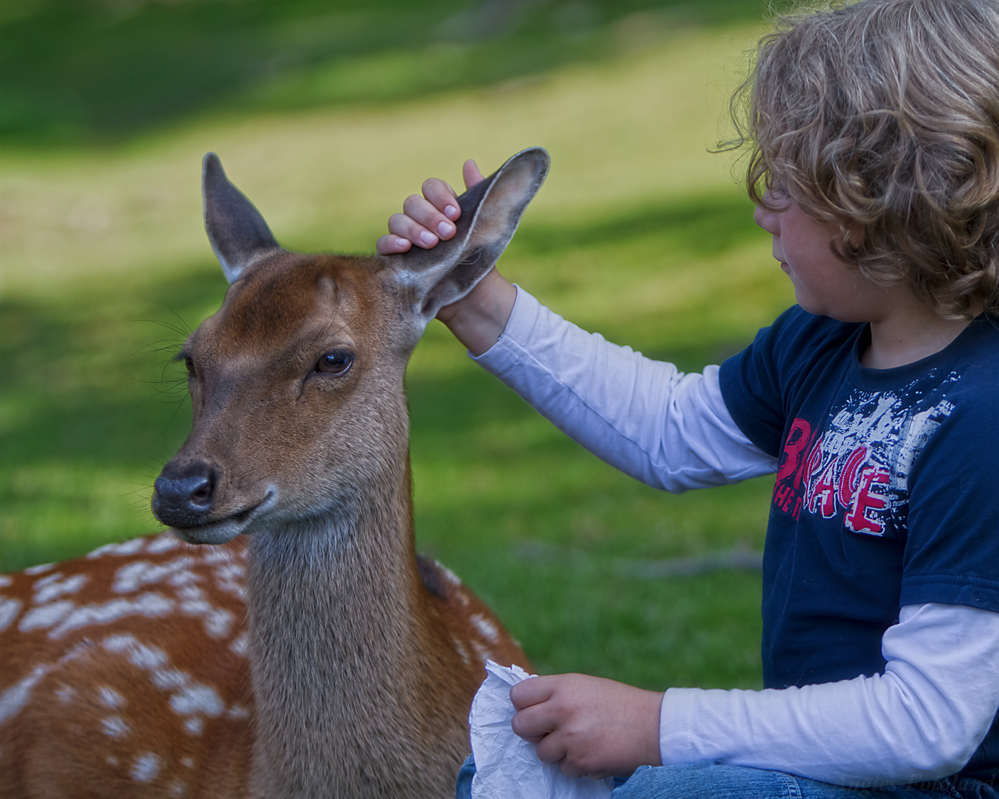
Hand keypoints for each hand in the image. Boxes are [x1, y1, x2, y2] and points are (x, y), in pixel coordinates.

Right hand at [376, 159, 516, 354]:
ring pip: (397, 221)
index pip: (431, 188)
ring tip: (431, 243)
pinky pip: (382, 245)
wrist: (477, 301)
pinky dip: (391, 242)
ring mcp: (406, 241)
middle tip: (449, 233)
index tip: (456, 213)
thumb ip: (478, 195)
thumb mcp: (485, 229)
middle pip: (413, 203)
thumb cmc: (480, 264)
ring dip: (413, 228)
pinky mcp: (396, 261)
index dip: (440, 195)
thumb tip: (468, 163)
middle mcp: (421, 222)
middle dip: (430, 215)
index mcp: (441, 209)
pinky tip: (405, 248)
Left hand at [510, 674, 663, 779]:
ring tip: (579, 741)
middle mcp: (562, 708)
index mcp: (563, 685)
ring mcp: (570, 736)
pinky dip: (576, 765)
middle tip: (548, 731)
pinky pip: (563, 768)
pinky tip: (593, 752)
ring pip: (541, 752)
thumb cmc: (618, 704)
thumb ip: (556, 694)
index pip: (519, 695)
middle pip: (520, 725)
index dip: (523, 705)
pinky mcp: (580, 761)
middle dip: (531, 732)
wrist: (653, 726)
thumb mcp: (584, 686)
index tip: (532, 711)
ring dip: (556, 752)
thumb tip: (527, 707)